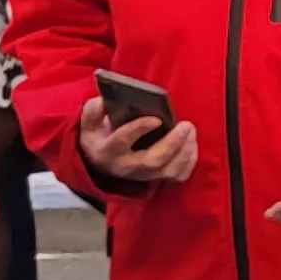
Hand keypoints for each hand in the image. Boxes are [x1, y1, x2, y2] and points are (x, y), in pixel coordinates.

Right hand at [77, 97, 199, 185]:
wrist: (99, 162)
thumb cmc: (98, 136)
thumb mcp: (89, 121)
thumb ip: (95, 109)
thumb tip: (107, 100)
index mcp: (107, 150)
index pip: (122, 141)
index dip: (139, 129)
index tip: (156, 119)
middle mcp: (125, 166)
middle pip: (152, 161)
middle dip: (172, 143)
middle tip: (186, 125)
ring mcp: (142, 176)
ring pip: (168, 171)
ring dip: (185, 151)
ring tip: (190, 131)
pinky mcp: (156, 179)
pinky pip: (178, 176)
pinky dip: (189, 161)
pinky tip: (192, 144)